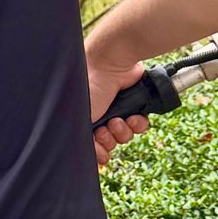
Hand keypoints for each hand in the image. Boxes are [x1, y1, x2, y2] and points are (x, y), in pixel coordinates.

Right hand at [85, 36, 150, 172]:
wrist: (108, 65)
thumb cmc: (87, 87)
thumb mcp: (78, 117)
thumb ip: (82, 138)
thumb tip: (88, 154)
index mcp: (83, 119)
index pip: (91, 146)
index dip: (98, 152)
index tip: (100, 153)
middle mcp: (99, 116)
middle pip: (109, 144)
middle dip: (109, 141)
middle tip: (106, 129)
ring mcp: (117, 111)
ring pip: (125, 136)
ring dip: (123, 132)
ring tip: (118, 120)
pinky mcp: (135, 105)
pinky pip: (139, 125)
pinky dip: (137, 124)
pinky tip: (132, 117)